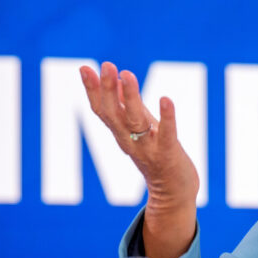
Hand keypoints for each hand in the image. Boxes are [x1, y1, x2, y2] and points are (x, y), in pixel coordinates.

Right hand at [80, 61, 197, 257]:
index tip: (84, 67)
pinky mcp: (169, 153)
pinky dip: (167, 117)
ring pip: (135, 121)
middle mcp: (129, 141)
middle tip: (106, 65)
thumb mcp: (138, 129)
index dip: (92, 89)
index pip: (101, 110)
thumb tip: (117, 77)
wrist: (173, 191)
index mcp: (120, 134)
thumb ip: (127, 106)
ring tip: (128, 74)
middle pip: (113, 114)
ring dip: (132, 97)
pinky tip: (166, 99)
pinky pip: (167, 133)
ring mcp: (148, 148)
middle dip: (108, 89)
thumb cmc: (156, 154)